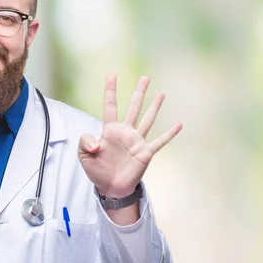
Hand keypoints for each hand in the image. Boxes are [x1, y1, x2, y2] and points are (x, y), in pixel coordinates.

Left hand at [78, 73, 181, 198]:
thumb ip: (84, 143)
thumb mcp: (83, 156)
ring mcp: (137, 141)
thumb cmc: (97, 170)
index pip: (110, 106)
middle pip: (133, 108)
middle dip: (139, 92)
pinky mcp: (146, 153)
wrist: (110, 188)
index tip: (112, 74)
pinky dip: (169, 134)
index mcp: (110, 130)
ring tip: (161, 93)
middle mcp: (125, 132)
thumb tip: (98, 142)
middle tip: (145, 77)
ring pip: (147, 120)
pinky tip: (178, 124)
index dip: (110, 90)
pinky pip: (159, 141)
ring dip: (154, 107)